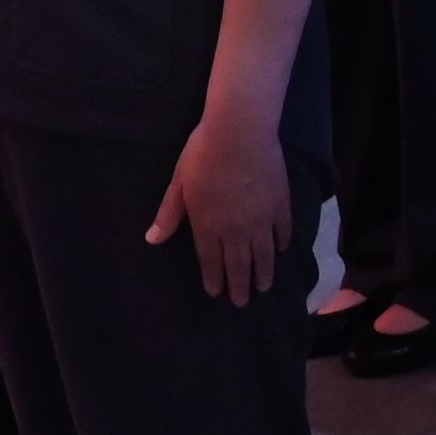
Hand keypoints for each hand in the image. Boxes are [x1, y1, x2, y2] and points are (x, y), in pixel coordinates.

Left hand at [146, 106, 288, 303]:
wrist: (239, 132)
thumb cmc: (202, 153)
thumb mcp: (179, 182)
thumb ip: (169, 213)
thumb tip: (152, 240)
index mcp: (208, 225)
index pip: (212, 261)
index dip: (214, 279)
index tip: (216, 292)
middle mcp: (236, 230)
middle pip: (239, 265)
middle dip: (239, 286)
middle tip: (242, 302)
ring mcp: (261, 220)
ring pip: (264, 256)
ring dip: (263, 274)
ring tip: (264, 287)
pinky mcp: (281, 206)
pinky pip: (283, 232)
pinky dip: (282, 244)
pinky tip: (282, 250)